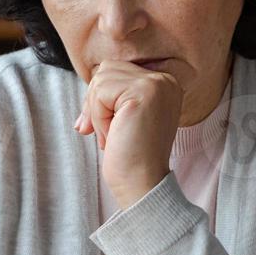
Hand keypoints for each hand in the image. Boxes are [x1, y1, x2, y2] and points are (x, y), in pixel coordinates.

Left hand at [74, 60, 182, 207]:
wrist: (142, 184)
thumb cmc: (130, 156)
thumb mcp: (122, 116)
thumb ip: (113, 94)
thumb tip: (90, 79)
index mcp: (163, 84)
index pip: (116, 71)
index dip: (99, 98)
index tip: (99, 127)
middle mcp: (165, 80)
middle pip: (106, 70)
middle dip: (94, 102)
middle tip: (105, 134)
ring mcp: (157, 85)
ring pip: (101, 79)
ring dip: (97, 111)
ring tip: (112, 135)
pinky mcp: (144, 93)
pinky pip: (101, 93)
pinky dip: (98, 117)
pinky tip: (113, 136)